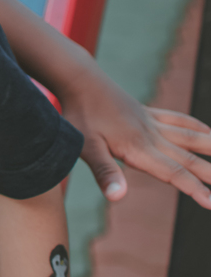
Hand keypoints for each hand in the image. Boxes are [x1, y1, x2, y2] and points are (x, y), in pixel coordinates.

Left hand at [59, 70, 210, 206]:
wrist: (80, 80)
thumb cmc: (79, 115)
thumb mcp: (85, 147)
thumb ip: (104, 172)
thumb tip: (118, 197)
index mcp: (139, 148)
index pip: (173, 173)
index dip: (194, 188)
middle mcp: (152, 136)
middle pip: (190, 158)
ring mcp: (152, 123)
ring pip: (193, 137)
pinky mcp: (149, 113)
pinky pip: (180, 120)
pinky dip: (198, 127)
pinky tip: (208, 133)